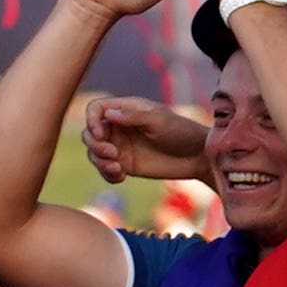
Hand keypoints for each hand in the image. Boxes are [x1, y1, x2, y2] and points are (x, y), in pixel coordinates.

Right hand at [81, 97, 218, 187]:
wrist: (197, 157)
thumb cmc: (181, 132)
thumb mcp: (159, 121)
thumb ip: (133, 117)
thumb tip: (108, 115)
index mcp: (126, 109)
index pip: (95, 109)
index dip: (91, 120)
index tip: (101, 134)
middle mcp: (119, 127)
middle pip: (90, 132)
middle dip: (95, 145)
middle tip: (113, 154)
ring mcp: (121, 146)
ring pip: (94, 153)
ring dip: (100, 162)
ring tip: (118, 169)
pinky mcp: (126, 164)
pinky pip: (105, 170)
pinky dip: (107, 174)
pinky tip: (121, 177)